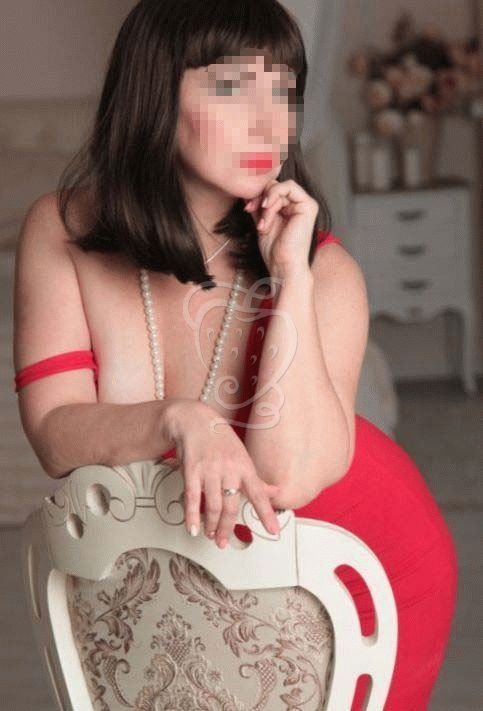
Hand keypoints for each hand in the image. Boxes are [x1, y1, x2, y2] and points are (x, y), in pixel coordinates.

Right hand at [168, 400, 280, 548]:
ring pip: (213, 505)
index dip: (267, 514)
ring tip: (210, 534)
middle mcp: (229, 469)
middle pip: (231, 506)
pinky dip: (192, 516)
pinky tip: (193, 528)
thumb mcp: (242, 456)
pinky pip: (192, 498)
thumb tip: (275, 492)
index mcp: (245, 467)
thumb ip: (256, 479)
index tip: (274, 531)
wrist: (194, 420)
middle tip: (224, 541)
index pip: (259, 494)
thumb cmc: (219, 439)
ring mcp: (210, 470)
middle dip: (228, 528)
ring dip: (212, 525)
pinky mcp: (192, 470)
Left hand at [244, 178, 318, 278]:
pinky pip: (288, 187)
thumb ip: (259, 206)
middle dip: (260, 198)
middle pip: (274, 186)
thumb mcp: (262, 222)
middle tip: (250, 210)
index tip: (247, 208)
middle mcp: (299, 205)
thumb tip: (247, 191)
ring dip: (266, 204)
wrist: (283, 266)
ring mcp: (306, 205)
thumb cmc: (274, 251)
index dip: (258, 196)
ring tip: (263, 222)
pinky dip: (273, 197)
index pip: (272, 190)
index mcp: (290, 209)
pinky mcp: (309, 205)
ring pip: (279, 187)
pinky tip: (267, 210)